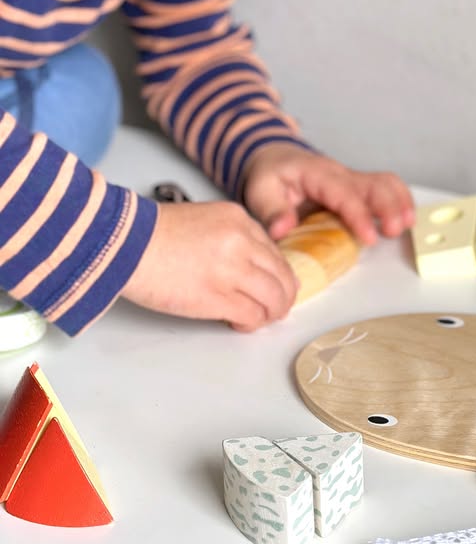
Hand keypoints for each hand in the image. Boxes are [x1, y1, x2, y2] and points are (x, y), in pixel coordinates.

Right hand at [121, 200, 298, 330]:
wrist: (124, 244)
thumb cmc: (151, 235)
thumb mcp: (204, 220)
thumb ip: (231, 238)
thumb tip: (248, 267)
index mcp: (239, 220)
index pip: (275, 252)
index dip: (276, 275)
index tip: (270, 287)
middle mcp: (242, 242)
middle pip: (283, 276)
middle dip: (282, 297)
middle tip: (274, 309)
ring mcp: (232, 269)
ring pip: (275, 298)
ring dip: (270, 313)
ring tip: (257, 319)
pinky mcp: (217, 296)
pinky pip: (252, 315)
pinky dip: (251, 323)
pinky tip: (238, 323)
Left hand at [242, 144, 414, 244]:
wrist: (276, 158)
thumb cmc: (270, 176)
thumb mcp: (260, 191)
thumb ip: (272, 211)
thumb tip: (282, 229)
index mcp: (317, 174)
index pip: (343, 193)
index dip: (359, 214)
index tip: (370, 237)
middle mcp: (340, 174)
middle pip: (374, 183)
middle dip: (388, 206)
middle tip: (394, 231)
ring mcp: (352, 180)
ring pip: (385, 183)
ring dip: (399, 202)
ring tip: (406, 226)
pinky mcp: (358, 188)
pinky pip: (386, 188)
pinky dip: (400, 201)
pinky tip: (406, 219)